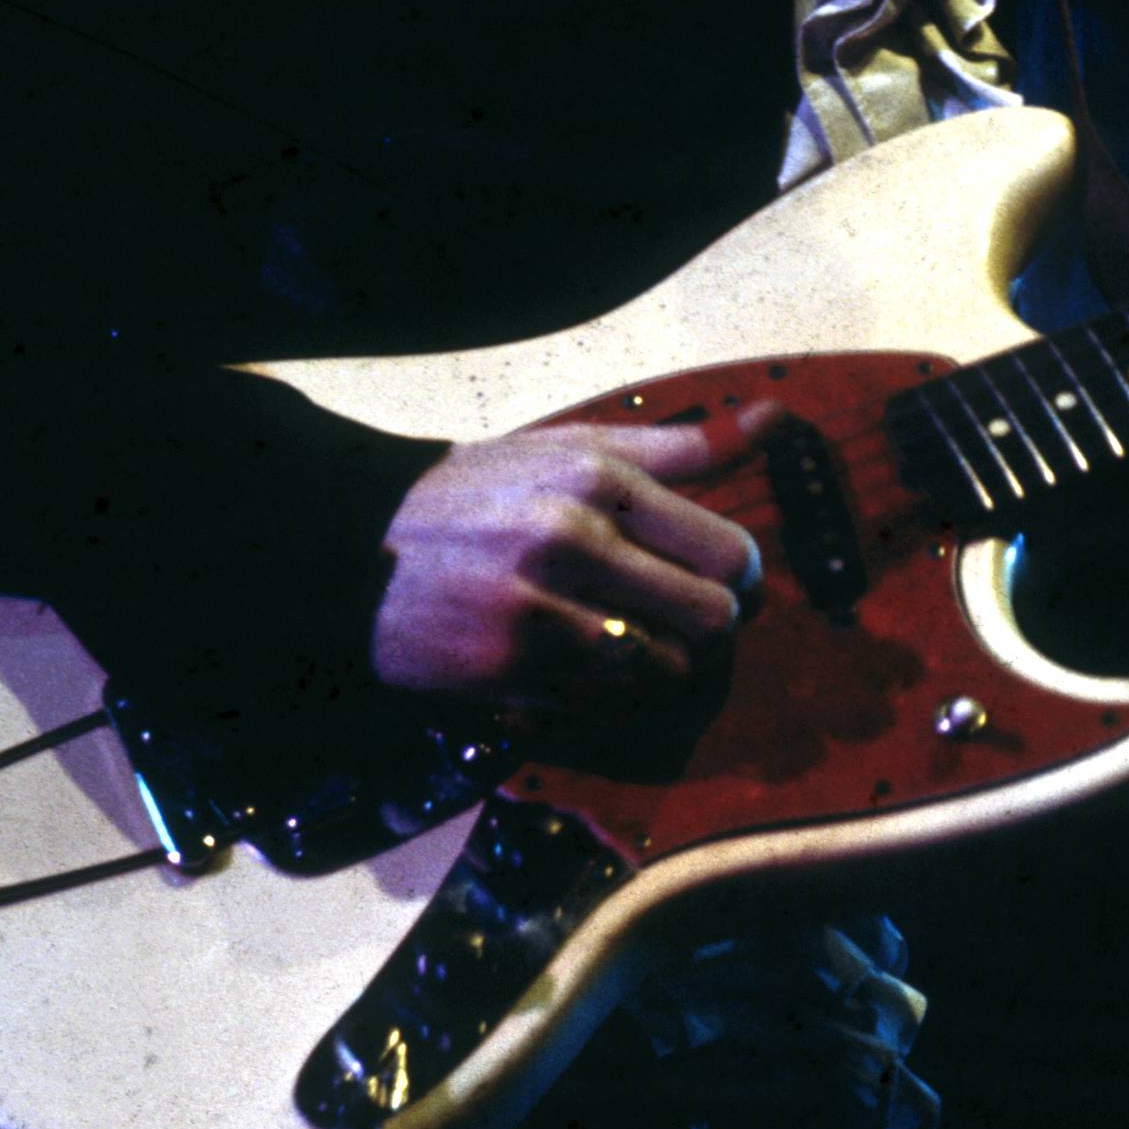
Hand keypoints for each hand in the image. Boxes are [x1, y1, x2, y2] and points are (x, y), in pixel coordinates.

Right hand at [369, 412, 772, 707]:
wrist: (353, 545)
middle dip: (707, 630)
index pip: (726, 551)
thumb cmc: (482, 492)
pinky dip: (604, 699)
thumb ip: (682, 447)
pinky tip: (578, 672)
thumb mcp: (576, 449)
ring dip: (657, 670)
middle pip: (708, 618)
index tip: (716, 582)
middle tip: (678, 623)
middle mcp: (573, 538)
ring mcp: (535, 609)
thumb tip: (776, 423)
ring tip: (627, 648)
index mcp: (600, 477)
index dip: (737, 579)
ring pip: (660, 670)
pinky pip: (599, 705)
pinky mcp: (499, 670)